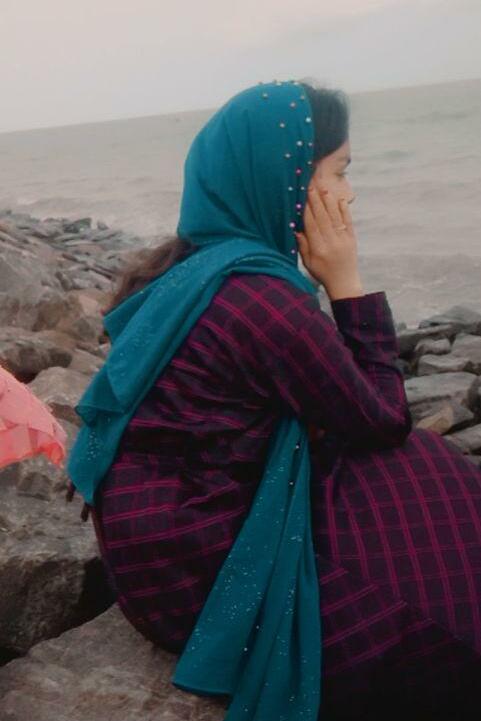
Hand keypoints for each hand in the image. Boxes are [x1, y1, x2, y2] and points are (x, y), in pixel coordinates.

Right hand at [295, 180, 362, 298]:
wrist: (344, 282)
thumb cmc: (322, 273)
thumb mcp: (308, 262)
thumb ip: (302, 245)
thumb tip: (296, 228)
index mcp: (319, 249)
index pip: (312, 226)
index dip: (307, 210)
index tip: (302, 197)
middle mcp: (332, 243)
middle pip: (323, 218)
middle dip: (316, 201)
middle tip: (311, 187)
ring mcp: (343, 240)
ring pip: (335, 217)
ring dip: (329, 202)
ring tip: (323, 189)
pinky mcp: (352, 239)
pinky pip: (348, 221)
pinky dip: (344, 210)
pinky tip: (340, 199)